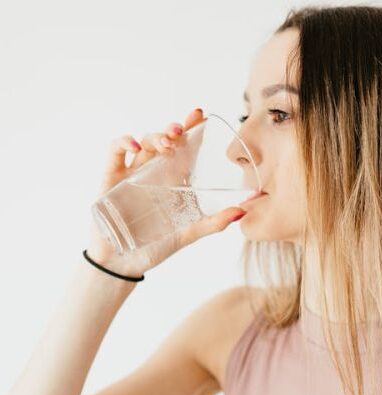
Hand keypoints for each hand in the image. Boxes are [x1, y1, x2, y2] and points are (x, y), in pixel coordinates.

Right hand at [86, 108, 246, 277]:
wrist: (124, 263)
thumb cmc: (155, 246)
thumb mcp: (188, 234)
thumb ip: (213, 223)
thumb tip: (242, 212)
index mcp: (174, 181)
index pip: (185, 149)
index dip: (192, 130)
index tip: (201, 115)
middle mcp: (154, 173)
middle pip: (165, 140)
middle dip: (174, 129)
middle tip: (182, 129)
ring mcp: (132, 173)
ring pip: (143, 143)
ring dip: (155, 137)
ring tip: (167, 142)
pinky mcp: (111, 178)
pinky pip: (114, 152)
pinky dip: (123, 143)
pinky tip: (135, 148)